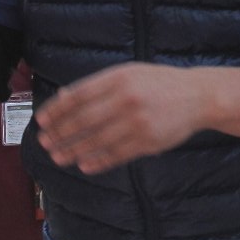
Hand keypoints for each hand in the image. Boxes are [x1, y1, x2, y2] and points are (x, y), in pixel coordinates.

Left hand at [34, 63, 217, 174]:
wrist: (197, 96)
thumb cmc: (158, 83)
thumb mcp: (128, 74)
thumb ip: (97, 85)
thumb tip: (62, 96)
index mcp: (119, 78)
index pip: (78, 95)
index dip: (57, 110)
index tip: (41, 120)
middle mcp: (127, 98)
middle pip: (84, 119)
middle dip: (60, 133)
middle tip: (44, 142)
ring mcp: (138, 121)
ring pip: (97, 140)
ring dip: (73, 150)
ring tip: (58, 156)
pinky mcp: (148, 141)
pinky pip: (117, 154)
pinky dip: (98, 161)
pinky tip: (84, 165)